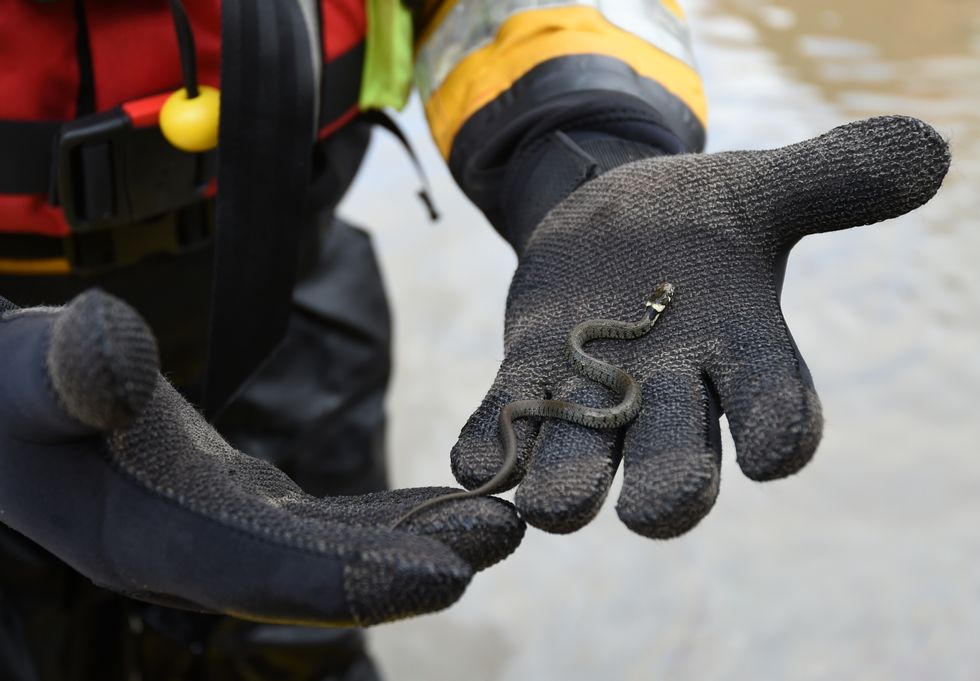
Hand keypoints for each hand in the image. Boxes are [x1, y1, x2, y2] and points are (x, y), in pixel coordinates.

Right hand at [0, 291, 523, 625]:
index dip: (357, 578)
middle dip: (417, 559)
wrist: (1, 418)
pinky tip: (444, 503)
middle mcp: (201, 553)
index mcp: (151, 540)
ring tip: (500, 520)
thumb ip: (64, 370)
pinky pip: (329, 520)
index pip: (268, 573)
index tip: (449, 572)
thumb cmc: (5, 396)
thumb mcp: (21, 371)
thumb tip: (108, 339)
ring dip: (418, 538)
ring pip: (338, 547)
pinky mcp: (242, 506)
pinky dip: (389, 514)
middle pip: (325, 570)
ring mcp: (226, 533)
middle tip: (508, 533)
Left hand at [451, 116, 949, 537]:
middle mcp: (672, 391)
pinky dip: (489, 446)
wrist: (616, 217)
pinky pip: (508, 419)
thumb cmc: (702, 215)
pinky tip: (473, 464)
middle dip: (669, 488)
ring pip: (586, 459)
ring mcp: (594, 390)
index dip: (778, 432)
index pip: (774, 410)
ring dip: (568, 486)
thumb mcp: (762, 187)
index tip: (775, 453)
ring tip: (548, 506)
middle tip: (655, 512)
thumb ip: (832, 179)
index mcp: (742, 353)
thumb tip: (928, 149)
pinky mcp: (528, 373)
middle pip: (680, 459)